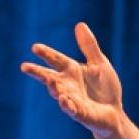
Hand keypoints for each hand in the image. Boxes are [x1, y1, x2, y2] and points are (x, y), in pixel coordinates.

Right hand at [21, 22, 123, 138]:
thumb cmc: (105, 88)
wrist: (114, 112)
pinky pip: (72, 109)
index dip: (46, 54)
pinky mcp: (80, 114)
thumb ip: (89, 46)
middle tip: (24, 66)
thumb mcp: (99, 64)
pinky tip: (63, 99)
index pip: (56, 60)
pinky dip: (67, 105)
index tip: (35, 47)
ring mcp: (72, 100)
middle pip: (49, 77)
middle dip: (38, 72)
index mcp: (72, 71)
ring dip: (53, 87)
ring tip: (49, 81)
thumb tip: (80, 24)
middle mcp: (68, 85)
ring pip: (58, 93)